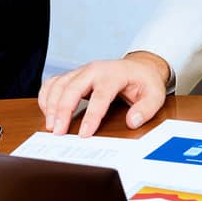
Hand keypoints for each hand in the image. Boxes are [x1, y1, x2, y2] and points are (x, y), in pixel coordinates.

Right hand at [38, 52, 171, 136]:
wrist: (138, 67)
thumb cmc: (144, 82)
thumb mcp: (155, 94)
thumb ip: (146, 108)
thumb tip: (133, 121)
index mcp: (113, 74)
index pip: (100, 95)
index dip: (91, 116)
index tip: (84, 134)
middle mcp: (93, 70)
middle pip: (73, 87)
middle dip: (63, 110)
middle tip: (57, 132)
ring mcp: (81, 71)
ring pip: (59, 84)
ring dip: (51, 104)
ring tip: (51, 126)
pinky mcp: (73, 76)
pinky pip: (53, 82)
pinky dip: (46, 96)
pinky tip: (47, 112)